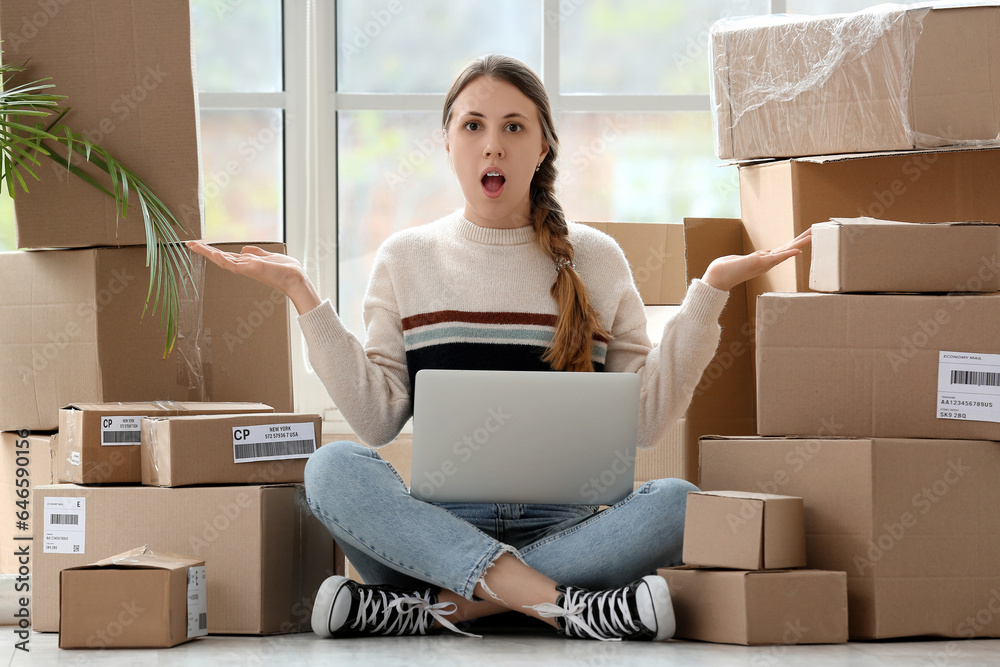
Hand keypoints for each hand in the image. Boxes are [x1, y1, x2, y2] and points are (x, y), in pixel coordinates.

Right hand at [186, 241, 321, 314]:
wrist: (296, 278)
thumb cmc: (285, 269)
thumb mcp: (267, 257)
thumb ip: (255, 253)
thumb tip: (244, 248)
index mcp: (247, 263)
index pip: (225, 256)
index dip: (212, 250)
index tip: (198, 244)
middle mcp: (244, 267)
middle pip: (220, 258)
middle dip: (204, 251)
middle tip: (189, 243)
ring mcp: (247, 269)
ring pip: (224, 261)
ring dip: (209, 253)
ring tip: (195, 245)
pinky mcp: (253, 269)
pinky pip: (235, 265)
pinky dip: (224, 260)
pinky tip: (214, 254)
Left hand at [701, 228, 811, 291]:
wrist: (717, 278)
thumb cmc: (727, 269)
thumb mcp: (746, 259)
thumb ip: (756, 257)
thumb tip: (763, 254)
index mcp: (764, 261)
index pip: (783, 250)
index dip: (795, 243)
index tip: (806, 236)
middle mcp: (767, 263)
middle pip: (788, 249)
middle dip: (802, 240)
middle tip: (815, 232)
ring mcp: (764, 263)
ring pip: (786, 251)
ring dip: (800, 244)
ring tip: (812, 236)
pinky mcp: (759, 263)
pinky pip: (776, 258)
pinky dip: (788, 254)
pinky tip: (798, 251)